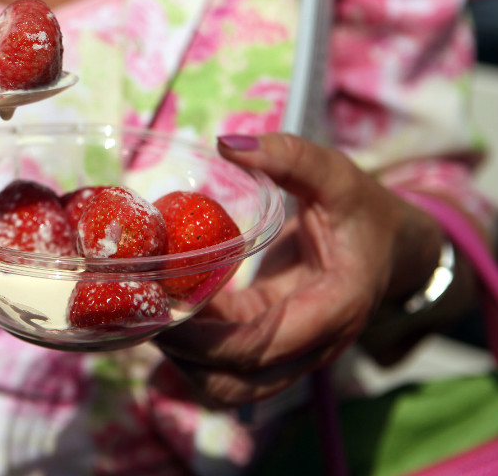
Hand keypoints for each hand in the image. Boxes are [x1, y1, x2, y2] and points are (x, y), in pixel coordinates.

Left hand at [152, 133, 444, 407]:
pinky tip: (168, 303)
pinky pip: (225, 364)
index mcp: (333, 310)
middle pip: (235, 384)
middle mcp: (312, 346)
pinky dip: (193, 346)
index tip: (158, 304)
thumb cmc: (362, 210)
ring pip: (227, 387)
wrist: (390, 247)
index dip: (202, 337)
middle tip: (141, 307)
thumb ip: (291, 156)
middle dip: (182, 355)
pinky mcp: (269, 344)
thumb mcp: (337, 175)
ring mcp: (290, 353)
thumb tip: (228, 143)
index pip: (258, 347)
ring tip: (150, 309)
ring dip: (183, 360)